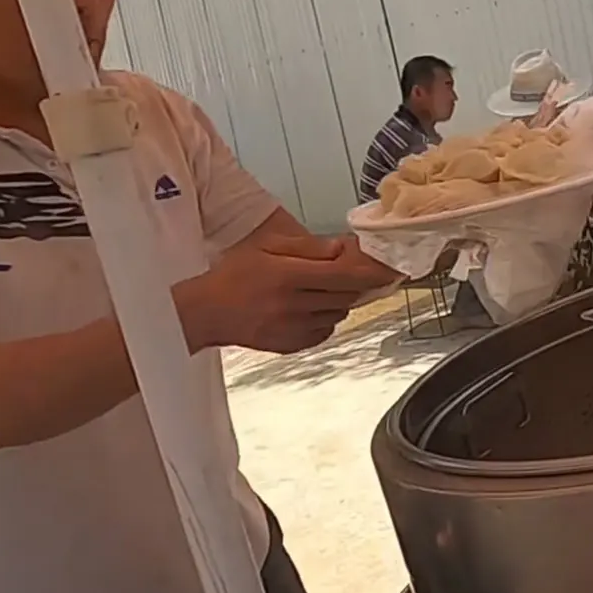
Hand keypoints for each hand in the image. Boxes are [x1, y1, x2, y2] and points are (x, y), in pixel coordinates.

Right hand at [176, 233, 399, 353]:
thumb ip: (307, 247)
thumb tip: (341, 248)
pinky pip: (324, 332)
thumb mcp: (267, 248)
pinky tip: (311, 309)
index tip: (386, 269)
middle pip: (345, 297)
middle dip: (355, 286)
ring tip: (322, 291)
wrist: (206, 312)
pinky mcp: (290, 345)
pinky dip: (326, 320)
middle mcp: (293, 305)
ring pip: (337, 315)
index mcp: (288, 276)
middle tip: (355, 276)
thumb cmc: (234, 275)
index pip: (343, 276)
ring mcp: (292, 329)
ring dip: (339, 302)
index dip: (369, 273)